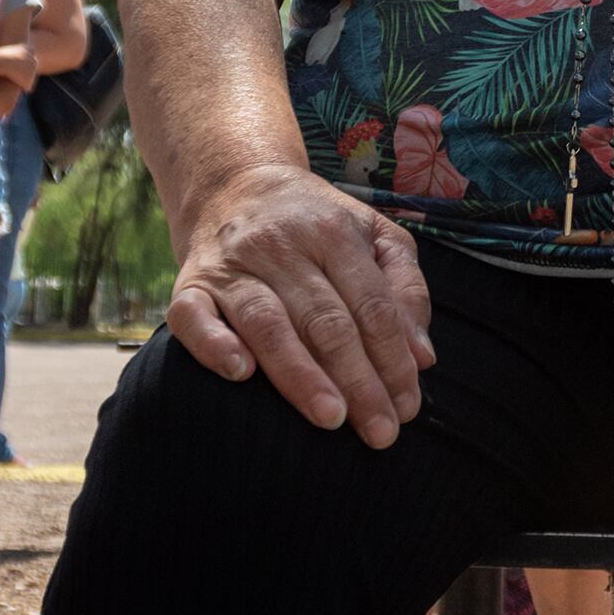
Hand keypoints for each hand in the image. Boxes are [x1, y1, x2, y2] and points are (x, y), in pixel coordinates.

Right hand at [164, 162, 435, 443]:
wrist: (236, 184)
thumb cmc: (317, 222)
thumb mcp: (374, 235)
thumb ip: (405, 289)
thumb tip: (423, 358)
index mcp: (334, 232)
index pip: (372, 305)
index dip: (393, 359)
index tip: (408, 407)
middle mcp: (282, 245)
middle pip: (326, 321)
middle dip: (358, 380)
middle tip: (381, 431)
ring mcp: (233, 265)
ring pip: (268, 322)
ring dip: (300, 374)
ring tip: (331, 418)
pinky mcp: (190, 283)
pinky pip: (193, 316)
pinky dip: (214, 344)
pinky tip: (240, 374)